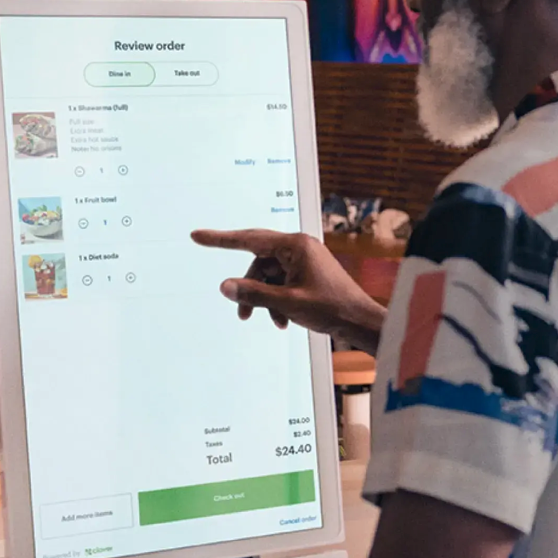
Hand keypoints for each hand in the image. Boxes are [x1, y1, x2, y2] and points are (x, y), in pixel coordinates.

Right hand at [191, 229, 385, 354]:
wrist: (359, 321)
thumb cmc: (332, 308)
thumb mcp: (287, 303)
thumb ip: (254, 294)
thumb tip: (226, 286)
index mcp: (296, 245)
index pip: (249, 239)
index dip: (220, 239)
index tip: (198, 236)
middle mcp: (300, 248)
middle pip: (259, 262)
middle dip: (249, 287)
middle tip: (240, 312)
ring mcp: (304, 260)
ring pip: (269, 276)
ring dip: (265, 299)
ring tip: (271, 320)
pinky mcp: (308, 273)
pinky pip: (281, 283)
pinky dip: (277, 300)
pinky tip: (282, 320)